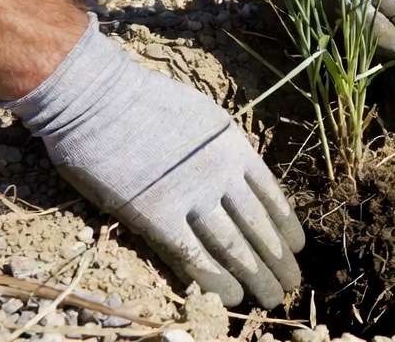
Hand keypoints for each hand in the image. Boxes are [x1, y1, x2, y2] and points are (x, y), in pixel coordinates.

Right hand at [4, 16, 303, 307]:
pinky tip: (230, 297)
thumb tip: (237, 178)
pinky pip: (193, 257)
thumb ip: (223, 150)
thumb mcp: (204, 116)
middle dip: (278, 261)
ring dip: (256, 277)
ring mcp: (191, 196)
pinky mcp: (156, 216)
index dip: (286, 228)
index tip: (297, 248)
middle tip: (289, 286)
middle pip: (259, 228)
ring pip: (234, 248)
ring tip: (270, 298)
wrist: (97, 96)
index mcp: (234, 147)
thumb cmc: (143, 99)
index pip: (272, 197)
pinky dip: (214, 281)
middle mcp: (221, 175)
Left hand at [236, 0, 394, 114]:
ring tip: (391, 123)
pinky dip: (362, 88)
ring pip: (379, 67)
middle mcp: (378, 17)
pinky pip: (355, 66)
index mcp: (388, 3)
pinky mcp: (338, 36)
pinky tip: (366, 109)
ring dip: (387, 94)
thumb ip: (370, 24)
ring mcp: (358, 27)